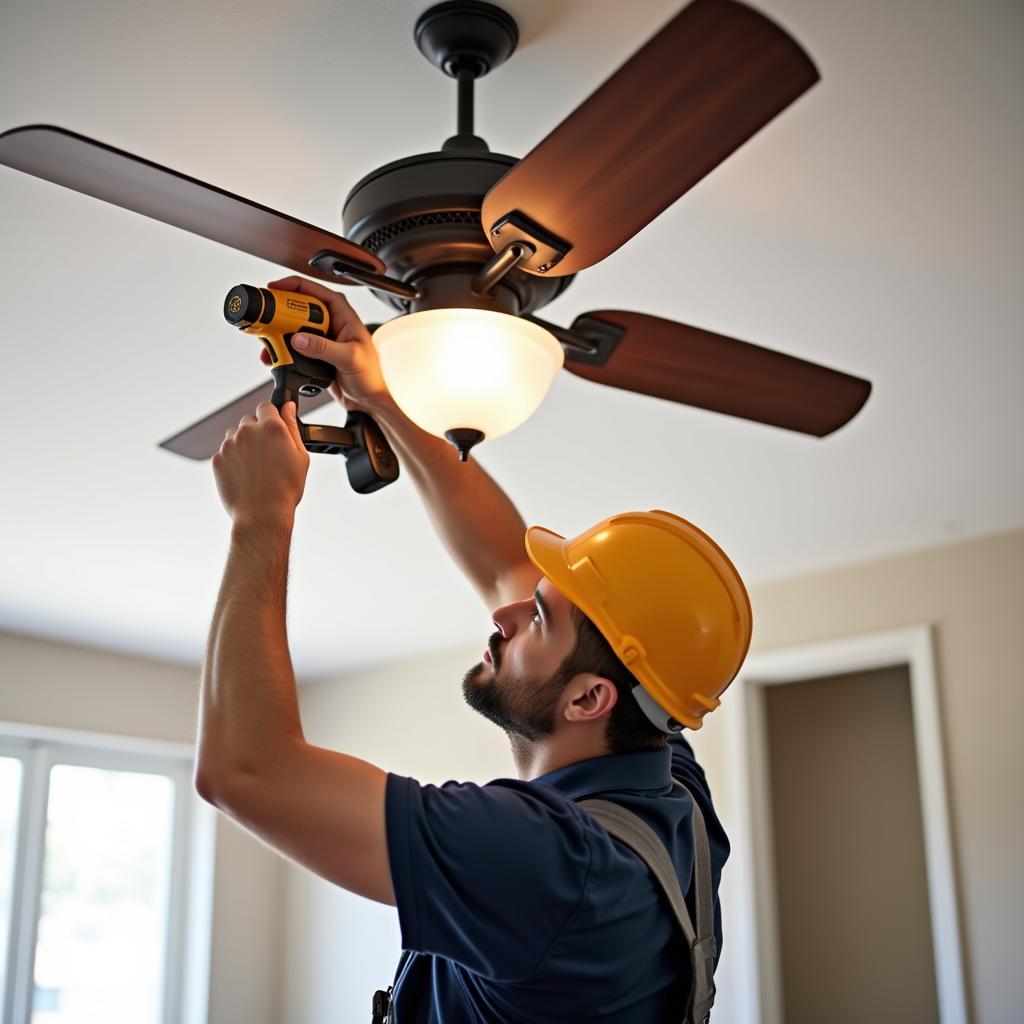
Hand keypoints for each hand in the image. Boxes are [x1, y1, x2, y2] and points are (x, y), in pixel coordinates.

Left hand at [213, 402, 309, 526]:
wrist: (262, 515)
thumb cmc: (285, 489)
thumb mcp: (300, 457)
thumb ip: (292, 427)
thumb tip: (288, 407)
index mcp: (271, 428)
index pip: (266, 407)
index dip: (270, 418)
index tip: (273, 431)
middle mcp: (248, 432)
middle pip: (249, 421)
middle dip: (256, 433)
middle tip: (267, 455)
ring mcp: (230, 445)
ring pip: (235, 435)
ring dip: (243, 445)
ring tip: (255, 467)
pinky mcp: (218, 459)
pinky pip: (225, 453)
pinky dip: (233, 460)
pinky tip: (245, 476)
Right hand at [262, 276, 391, 413]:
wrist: (369, 401)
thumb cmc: (371, 377)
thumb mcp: (349, 359)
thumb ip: (323, 348)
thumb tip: (299, 339)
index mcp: (344, 315)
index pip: (316, 291)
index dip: (294, 286)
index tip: (275, 288)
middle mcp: (332, 324)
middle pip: (300, 307)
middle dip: (280, 311)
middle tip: (266, 319)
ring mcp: (322, 338)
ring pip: (294, 327)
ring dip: (278, 333)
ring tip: (268, 342)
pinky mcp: (315, 353)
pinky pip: (294, 346)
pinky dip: (282, 350)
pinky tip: (275, 356)